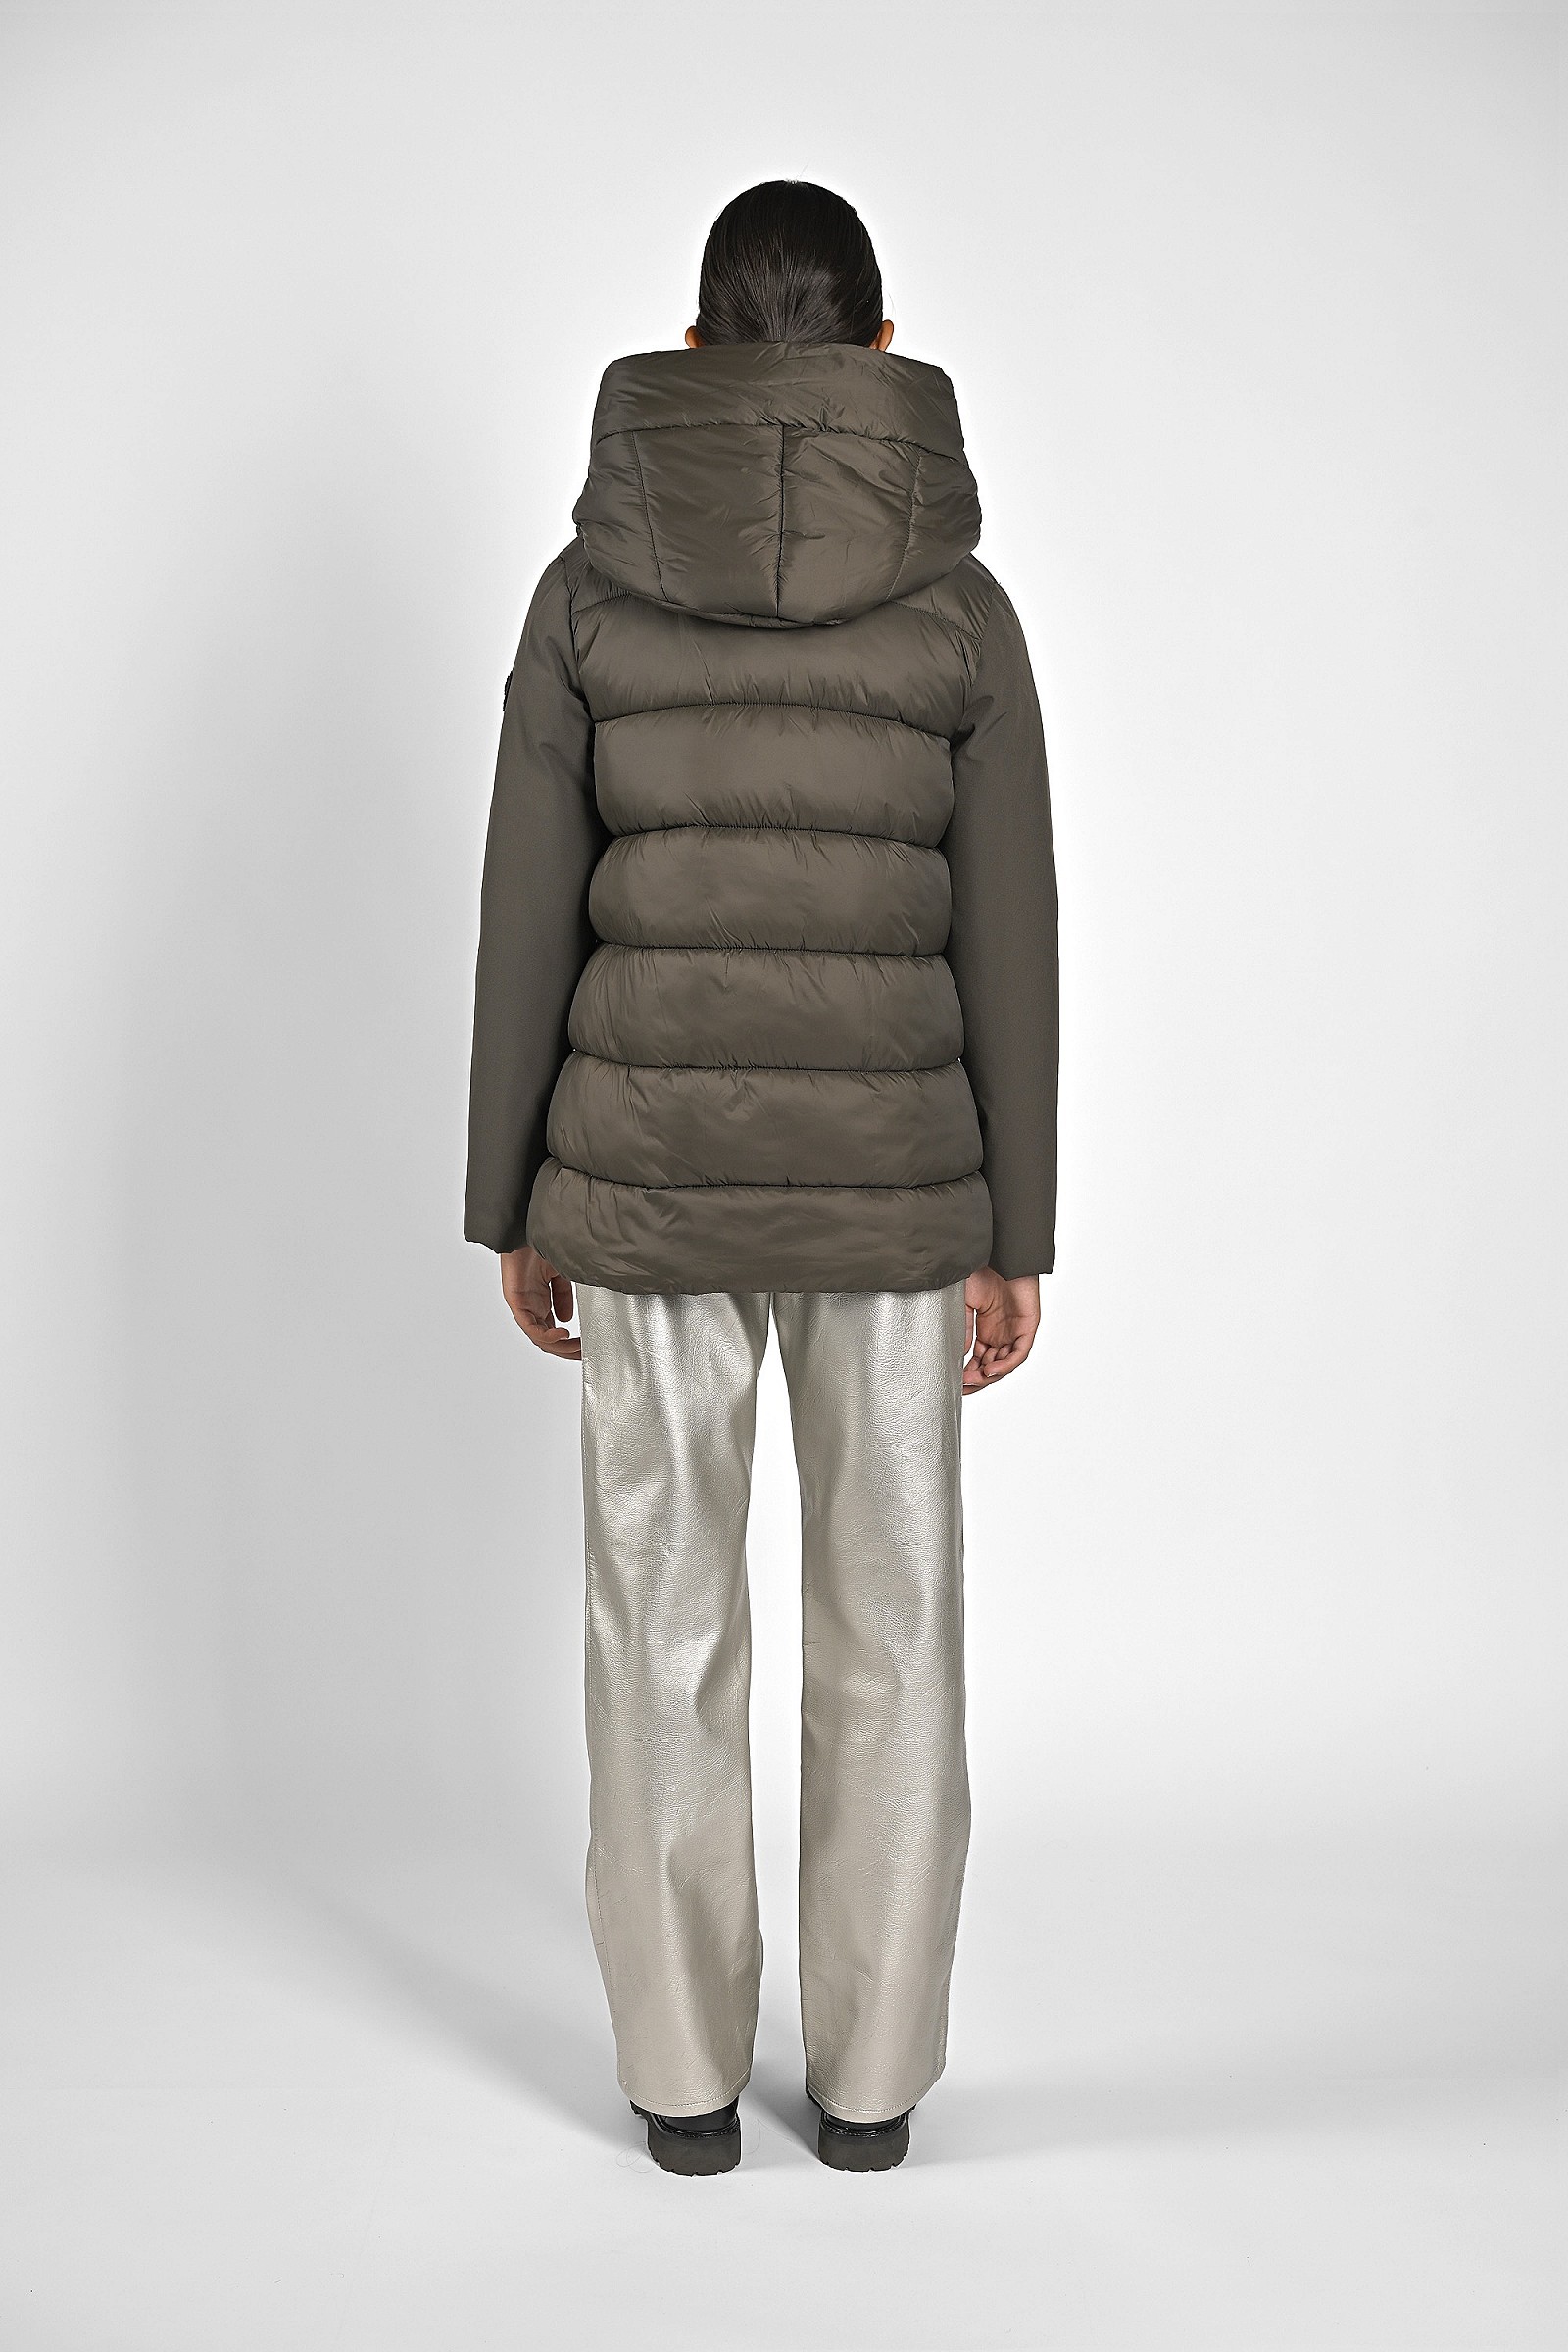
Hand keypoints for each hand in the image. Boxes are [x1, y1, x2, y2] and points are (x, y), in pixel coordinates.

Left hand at [500, 1245, 580, 1360]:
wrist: (524, 1227)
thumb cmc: (538, 1245)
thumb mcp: (561, 1273)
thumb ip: (564, 1296)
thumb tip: (567, 1319)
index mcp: (540, 1301)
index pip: (553, 1330)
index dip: (569, 1342)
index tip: (586, 1347)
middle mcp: (531, 1306)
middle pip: (547, 1339)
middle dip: (567, 1350)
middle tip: (584, 1354)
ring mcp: (523, 1305)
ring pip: (539, 1337)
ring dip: (560, 1347)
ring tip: (577, 1348)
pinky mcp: (516, 1301)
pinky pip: (530, 1327)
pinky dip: (547, 1335)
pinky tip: (563, 1335)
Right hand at [963, 1267, 1040, 1394]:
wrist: (999, 1253)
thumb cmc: (982, 1272)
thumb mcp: (965, 1304)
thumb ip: (963, 1329)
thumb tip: (959, 1355)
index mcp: (987, 1329)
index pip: (979, 1359)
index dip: (968, 1373)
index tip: (955, 1383)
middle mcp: (1002, 1333)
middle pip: (992, 1366)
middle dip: (978, 1379)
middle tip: (963, 1387)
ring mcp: (1016, 1330)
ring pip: (1005, 1363)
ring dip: (990, 1375)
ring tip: (974, 1381)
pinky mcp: (1028, 1326)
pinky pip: (1019, 1353)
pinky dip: (1006, 1364)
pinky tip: (991, 1371)